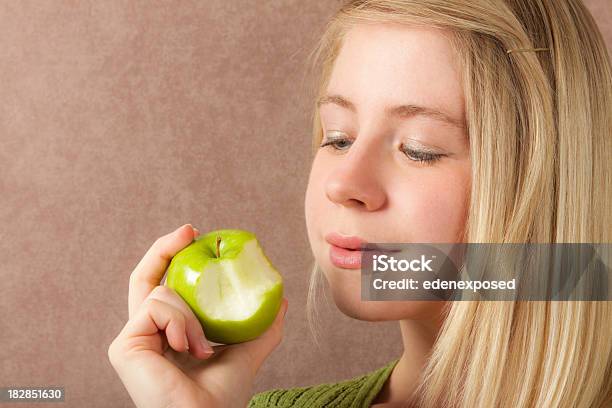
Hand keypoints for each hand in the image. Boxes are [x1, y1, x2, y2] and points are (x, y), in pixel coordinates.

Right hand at [107, 224, 288, 407]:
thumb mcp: (247, 352)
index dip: (174, 259)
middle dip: (165, 248)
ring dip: (193, 315)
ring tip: (204, 348)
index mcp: (167, 335)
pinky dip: (181, 322)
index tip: (197, 237)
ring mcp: (132, 340)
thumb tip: (280, 299)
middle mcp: (145, 334)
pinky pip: (157, 305)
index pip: (163, 288)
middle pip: (144, 277)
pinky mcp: (123, 345)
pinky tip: (189, 349)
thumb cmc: (221, 398)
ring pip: (162, 292)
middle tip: (190, 230)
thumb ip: (261, 326)